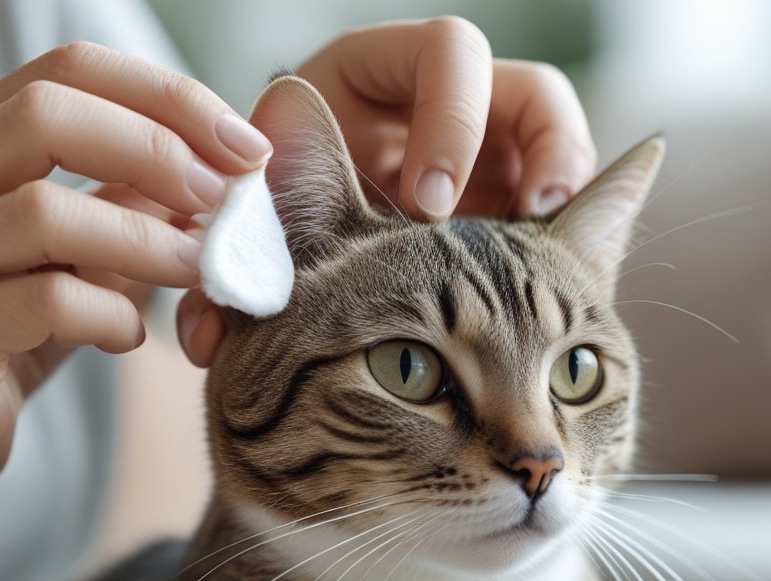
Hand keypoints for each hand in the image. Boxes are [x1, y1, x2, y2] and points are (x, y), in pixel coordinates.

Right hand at [0, 42, 272, 498]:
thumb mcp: (64, 259)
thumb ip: (119, 202)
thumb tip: (217, 160)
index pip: (59, 72)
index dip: (164, 97)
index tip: (241, 145)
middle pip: (42, 115)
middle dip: (157, 149)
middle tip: (225, 199)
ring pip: (43, 212)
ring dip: (147, 240)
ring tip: (196, 271)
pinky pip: (43, 303)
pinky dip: (111, 314)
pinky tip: (126, 337)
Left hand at [177, 17, 595, 366]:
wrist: (295, 275)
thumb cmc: (263, 242)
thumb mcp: (251, 246)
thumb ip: (232, 278)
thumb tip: (206, 336)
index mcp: (368, 85)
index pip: (442, 55)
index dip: (451, 119)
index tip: (433, 202)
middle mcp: (433, 108)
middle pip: (520, 88)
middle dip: (525, 154)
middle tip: (512, 223)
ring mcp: (482, 152)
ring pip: (553, 133)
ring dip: (561, 171)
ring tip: (548, 225)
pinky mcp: (507, 198)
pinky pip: (557, 192)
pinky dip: (565, 219)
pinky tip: (550, 256)